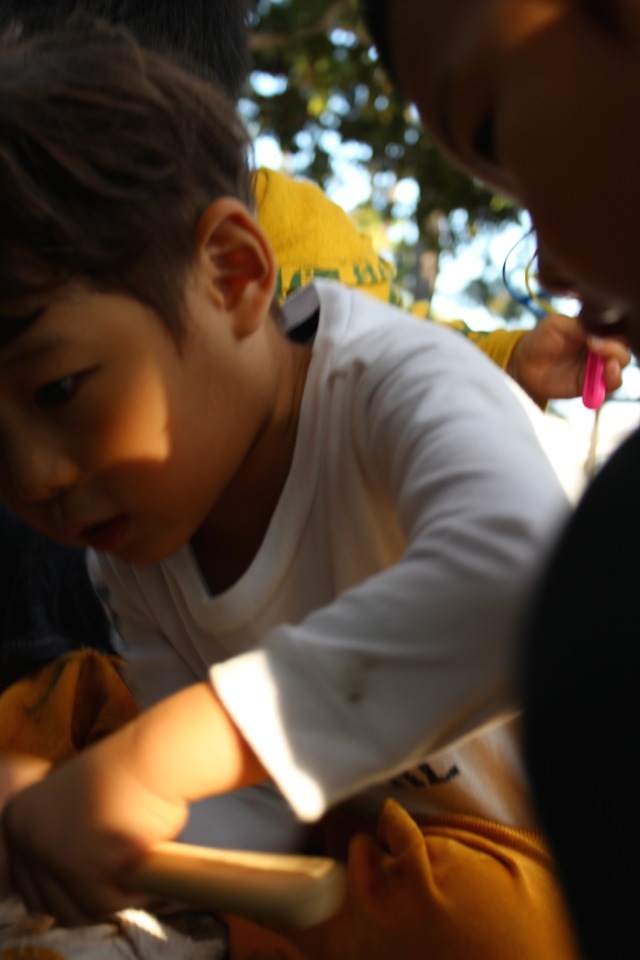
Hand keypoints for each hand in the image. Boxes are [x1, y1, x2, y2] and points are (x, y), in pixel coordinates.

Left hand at [0, 682, 263, 923]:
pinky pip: (103, 905)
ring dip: (107, 900)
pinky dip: (127, 896)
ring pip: (73, 911)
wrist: (155, 758)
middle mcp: (24, 835)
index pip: (27, 885)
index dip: (67, 890)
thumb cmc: (129, 779)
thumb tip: (58, 902)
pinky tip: (142, 873)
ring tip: (131, 876)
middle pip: (46, 904)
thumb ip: (59, 841)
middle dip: (87, 898)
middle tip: (118, 879)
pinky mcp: (79, 865)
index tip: (97, 881)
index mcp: (16, 818)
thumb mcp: (75, 806)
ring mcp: (49, 850)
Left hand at [507, 313, 630, 403]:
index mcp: (594, 328)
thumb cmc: (540, 339)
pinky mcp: (593, 383)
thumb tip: (600, 334)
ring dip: (616, 364)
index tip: (594, 337)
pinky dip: (612, 379)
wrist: (524, 365)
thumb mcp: (557, 325)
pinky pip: (611, 383)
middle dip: (614, 348)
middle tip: (595, 347)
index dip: (611, 332)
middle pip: (622, 346)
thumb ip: (581, 326)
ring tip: (607, 364)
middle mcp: (601, 346)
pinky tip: (606, 374)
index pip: (615, 328)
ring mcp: (598, 365)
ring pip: (620, 364)